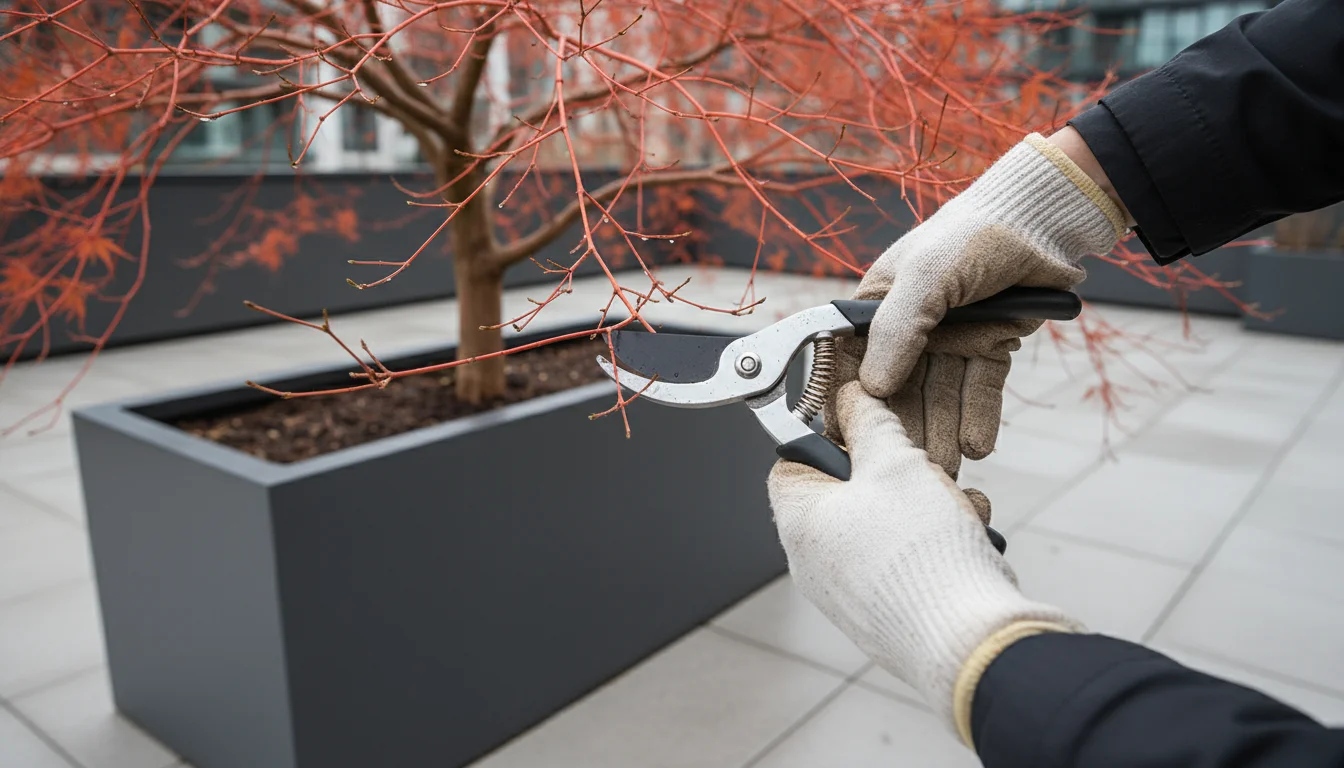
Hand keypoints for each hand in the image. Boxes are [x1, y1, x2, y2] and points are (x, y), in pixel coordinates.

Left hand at [769, 382, 1081, 732]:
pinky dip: (938, 542)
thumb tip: (852, 398)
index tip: (868, 427)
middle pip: (848, 491)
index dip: (830, 435)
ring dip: (928, 504)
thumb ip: (871, 422)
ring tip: (955, 509)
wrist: (968, 641)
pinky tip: (968, 540)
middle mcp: (814, 562)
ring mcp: (850, 593)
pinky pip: (908, 561)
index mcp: (799, 522)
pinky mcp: (887, 614)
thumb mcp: (895, 462)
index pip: (792, 460)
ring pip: (886, 524)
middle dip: (896, 472)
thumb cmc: (921, 553)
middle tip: (925, 471)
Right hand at [837, 134, 1126, 477]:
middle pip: (900, 391)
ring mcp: (949, 341)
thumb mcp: (925, 275)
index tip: (854, 442)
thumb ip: (895, 330)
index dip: (851, 405)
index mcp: (877, 307)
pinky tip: (979, 446)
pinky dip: (978, 417)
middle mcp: (909, 329)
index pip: (853, 365)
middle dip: (906, 431)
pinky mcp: (988, 347)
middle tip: (912, 470)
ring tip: (949, 469)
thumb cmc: (973, 232)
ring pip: (941, 397)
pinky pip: (979, 390)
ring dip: (944, 432)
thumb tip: (870, 386)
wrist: (1043, 222)